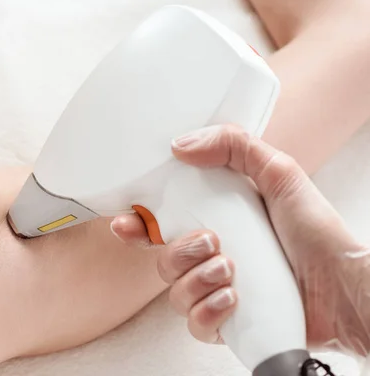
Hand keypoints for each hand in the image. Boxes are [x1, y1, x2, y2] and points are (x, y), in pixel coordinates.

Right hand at [111, 125, 369, 355]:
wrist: (344, 282)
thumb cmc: (314, 230)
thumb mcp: (279, 173)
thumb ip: (234, 146)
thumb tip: (182, 144)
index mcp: (213, 224)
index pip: (160, 227)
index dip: (136, 227)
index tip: (126, 224)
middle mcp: (209, 259)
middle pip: (162, 261)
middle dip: (176, 253)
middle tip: (210, 242)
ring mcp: (216, 292)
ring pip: (175, 293)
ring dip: (198, 280)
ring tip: (231, 270)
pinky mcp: (227, 323)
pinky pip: (196, 324)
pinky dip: (209, 312)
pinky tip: (233, 298)